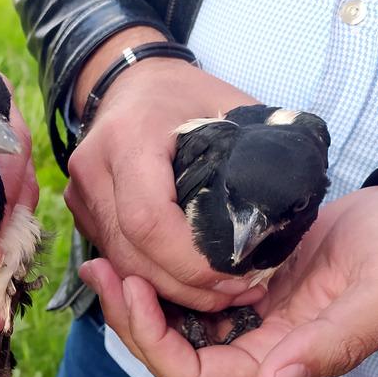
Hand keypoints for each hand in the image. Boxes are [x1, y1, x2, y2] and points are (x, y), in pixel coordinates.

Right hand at [67, 27, 258, 310]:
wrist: (130, 81)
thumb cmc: (184, 93)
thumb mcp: (230, 108)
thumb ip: (260, 150)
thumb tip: (296, 206)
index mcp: (129, 139)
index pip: (148, 220)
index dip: (188, 261)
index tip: (233, 274)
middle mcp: (94, 169)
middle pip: (131, 252)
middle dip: (184, 286)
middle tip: (237, 295)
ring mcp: (81, 194)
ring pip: (121, 263)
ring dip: (169, 289)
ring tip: (221, 295)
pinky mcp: (81, 211)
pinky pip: (117, 256)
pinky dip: (152, 276)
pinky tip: (190, 283)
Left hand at [84, 183, 377, 376]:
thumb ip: (331, 345)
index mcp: (281, 355)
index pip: (197, 375)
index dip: (155, 343)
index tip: (135, 290)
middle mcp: (256, 340)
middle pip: (171, 350)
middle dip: (130, 317)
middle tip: (103, 269)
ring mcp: (246, 310)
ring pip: (173, 319)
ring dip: (136, 294)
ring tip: (106, 258)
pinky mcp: (242, 278)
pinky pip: (186, 287)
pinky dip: (158, 272)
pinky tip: (138, 245)